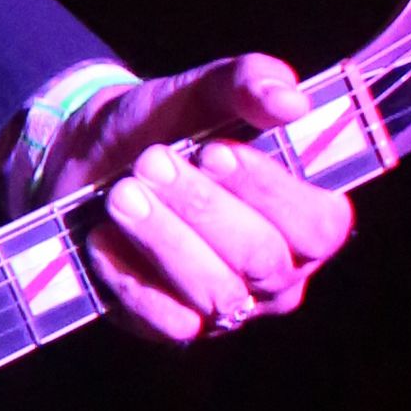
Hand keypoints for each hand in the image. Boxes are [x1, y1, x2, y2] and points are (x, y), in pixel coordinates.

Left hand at [38, 55, 356, 349]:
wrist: (92, 158)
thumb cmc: (167, 126)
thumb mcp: (203, 90)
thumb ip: (250, 83)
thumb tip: (292, 100)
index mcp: (306, 219)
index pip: (318, 225)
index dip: (270, 192)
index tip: (216, 151)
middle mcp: (278, 273)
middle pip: (261, 258)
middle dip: (203, 208)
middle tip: (151, 162)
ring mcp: (228, 307)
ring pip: (215, 293)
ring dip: (165, 240)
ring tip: (121, 194)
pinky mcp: (172, 327)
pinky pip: (164, 320)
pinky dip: (130, 278)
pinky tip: (103, 235)